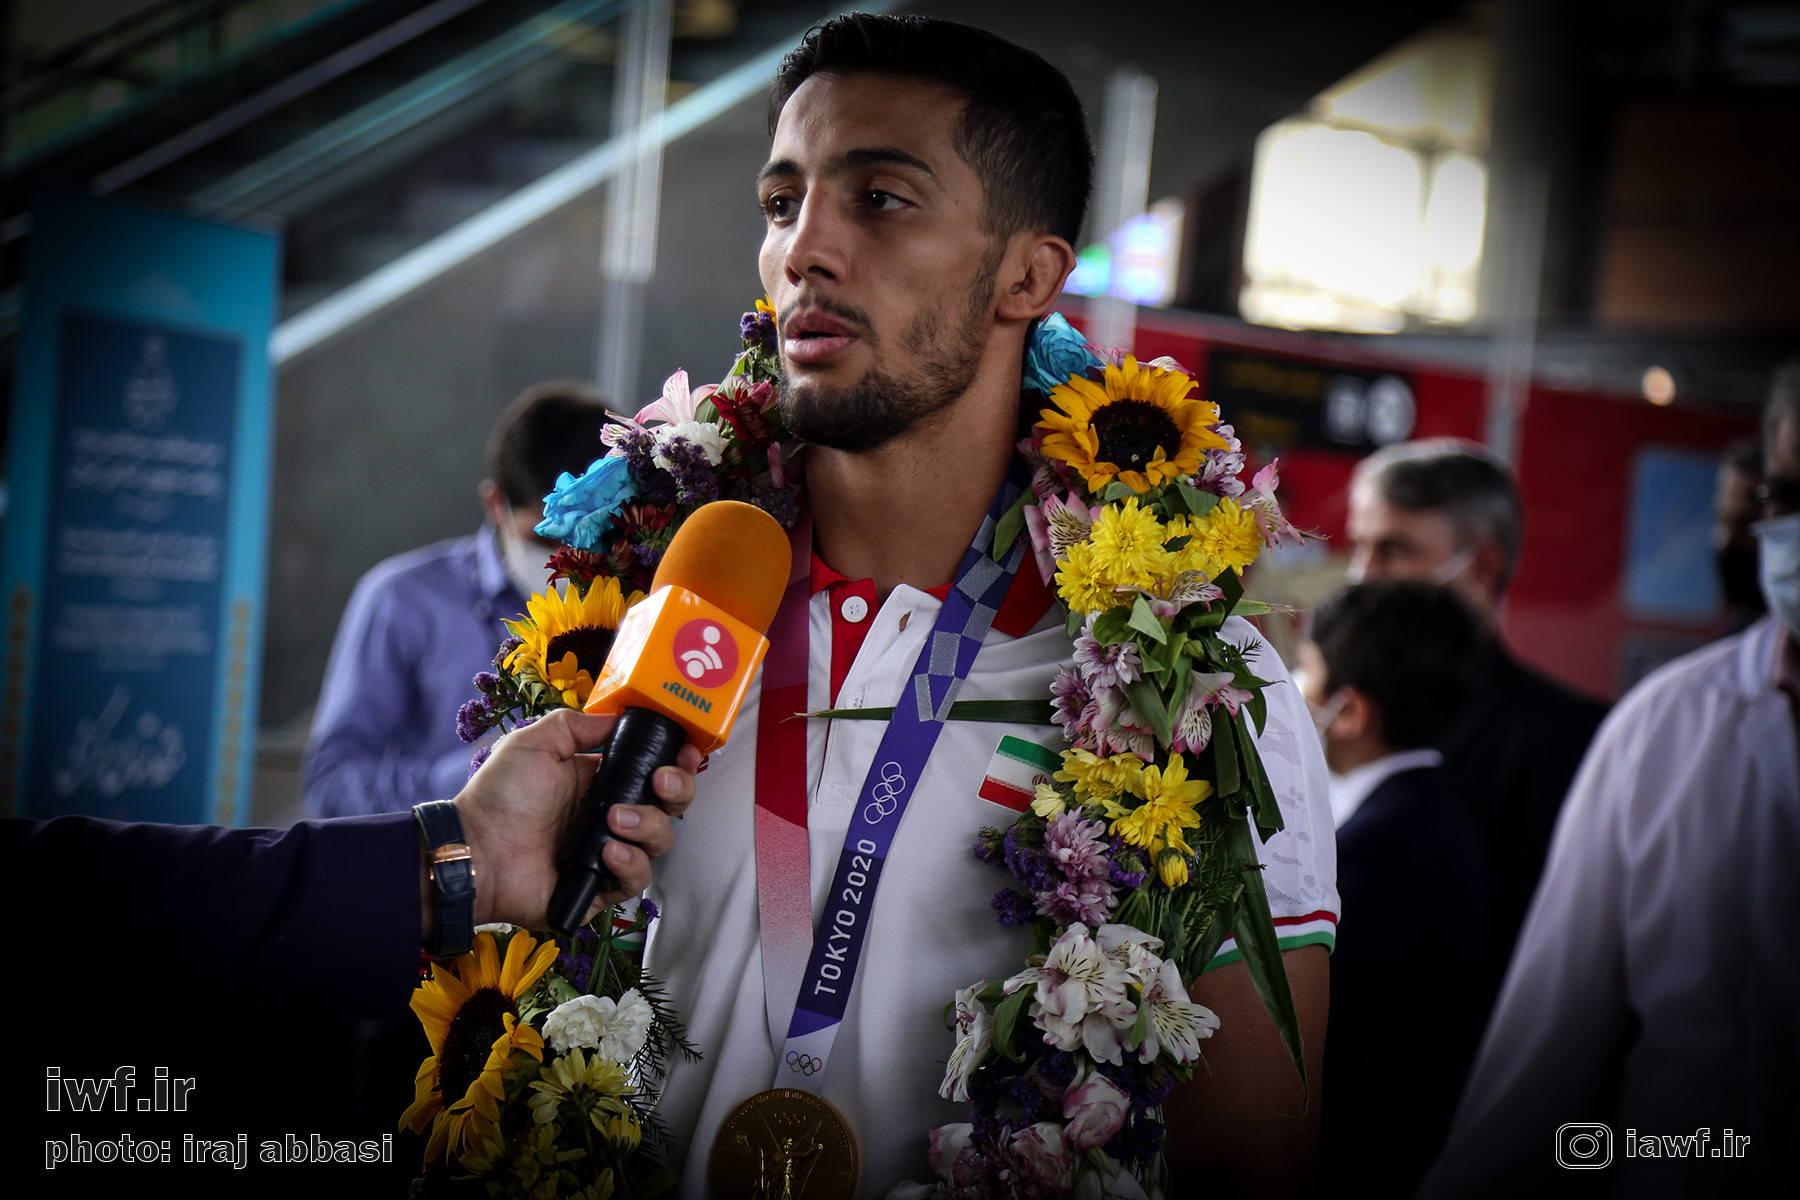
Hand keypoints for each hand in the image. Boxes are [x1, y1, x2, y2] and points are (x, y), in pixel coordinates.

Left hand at [443, 708, 699, 930]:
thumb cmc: (500, 795)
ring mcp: (608, 853)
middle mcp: (609, 816)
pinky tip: (607, 851)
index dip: (676, 763)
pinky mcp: (602, 888)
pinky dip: (629, 862)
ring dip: (647, 825)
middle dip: (677, 789)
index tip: (683, 753)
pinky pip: (637, 877)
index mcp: (599, 782)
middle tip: (660, 783)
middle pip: (669, 805)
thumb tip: (618, 720)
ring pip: (659, 840)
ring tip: (613, 819)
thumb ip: (578, 725)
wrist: (476, 851)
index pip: (652, 771)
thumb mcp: (535, 742)